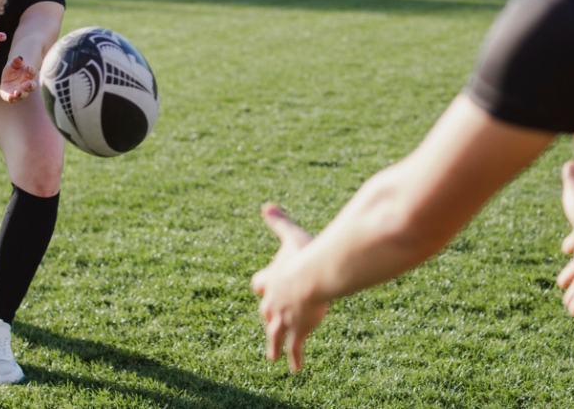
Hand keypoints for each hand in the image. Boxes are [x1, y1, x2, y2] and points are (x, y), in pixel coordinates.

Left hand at [0, 55, 36, 101]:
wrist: (10, 78)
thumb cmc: (14, 69)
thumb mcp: (14, 64)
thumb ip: (16, 62)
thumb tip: (19, 58)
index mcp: (29, 74)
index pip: (32, 71)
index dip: (31, 69)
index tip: (28, 67)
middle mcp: (27, 84)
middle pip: (31, 86)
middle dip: (30, 85)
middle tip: (29, 84)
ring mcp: (22, 91)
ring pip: (24, 94)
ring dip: (21, 94)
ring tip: (17, 93)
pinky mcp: (13, 96)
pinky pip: (13, 98)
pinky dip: (12, 98)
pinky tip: (10, 97)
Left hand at [251, 203, 328, 371]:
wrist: (313, 277)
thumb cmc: (304, 254)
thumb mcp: (290, 236)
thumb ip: (278, 223)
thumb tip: (266, 205)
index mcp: (270, 280)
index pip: (260, 285)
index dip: (264, 286)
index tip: (263, 289)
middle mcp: (272, 302)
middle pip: (266, 313)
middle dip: (269, 318)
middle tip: (270, 323)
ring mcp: (283, 318)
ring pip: (275, 335)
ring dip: (274, 345)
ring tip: (272, 356)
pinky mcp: (296, 330)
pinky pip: (294, 348)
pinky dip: (295, 358)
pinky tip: (295, 368)